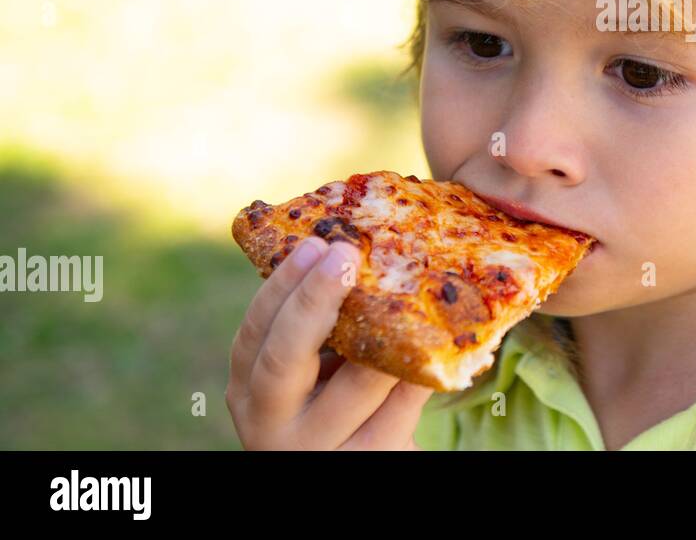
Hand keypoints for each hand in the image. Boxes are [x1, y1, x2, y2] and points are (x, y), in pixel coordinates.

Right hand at [226, 236, 434, 449]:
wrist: (359, 458)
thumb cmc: (337, 402)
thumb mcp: (311, 372)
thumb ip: (321, 328)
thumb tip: (354, 249)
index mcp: (248, 389)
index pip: (256, 331)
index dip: (284, 284)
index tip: (316, 243)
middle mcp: (268, 424)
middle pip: (283, 357)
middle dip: (315, 299)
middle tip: (347, 253)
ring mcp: (315, 449)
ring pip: (353, 386)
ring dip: (383, 336)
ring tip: (406, 291)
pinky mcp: (364, 463)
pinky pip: (398, 412)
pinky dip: (417, 374)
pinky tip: (436, 344)